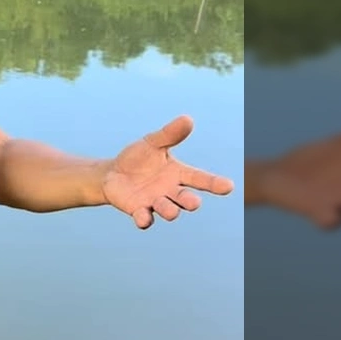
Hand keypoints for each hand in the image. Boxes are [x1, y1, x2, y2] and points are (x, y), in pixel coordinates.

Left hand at [101, 115, 235, 229]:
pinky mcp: (138, 210)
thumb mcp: (152, 142)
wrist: (112, 173)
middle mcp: (170, 191)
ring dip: (169, 210)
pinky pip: (144, 219)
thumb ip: (169, 134)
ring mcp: (154, 202)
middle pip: (185, 199)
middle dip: (190, 202)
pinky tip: (143, 218)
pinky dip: (144, 220)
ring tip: (171, 212)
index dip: (214, 183)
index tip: (228, 186)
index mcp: (178, 174)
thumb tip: (188, 119)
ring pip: (168, 210)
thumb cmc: (138, 158)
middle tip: (194, 203)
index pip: (200, 178)